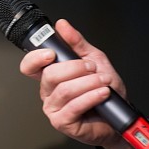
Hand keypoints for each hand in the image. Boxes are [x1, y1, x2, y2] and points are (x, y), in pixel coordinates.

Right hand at [19, 19, 128, 148]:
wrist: (118, 116)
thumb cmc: (104, 90)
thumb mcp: (94, 60)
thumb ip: (77, 43)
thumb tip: (62, 25)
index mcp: (51, 76)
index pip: (30, 66)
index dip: (35, 58)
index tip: (51, 52)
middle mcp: (49, 92)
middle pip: (50, 75)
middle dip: (75, 68)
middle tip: (92, 68)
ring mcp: (54, 108)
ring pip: (64, 90)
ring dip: (89, 83)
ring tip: (103, 82)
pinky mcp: (63, 122)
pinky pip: (74, 106)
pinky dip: (91, 97)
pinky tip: (102, 93)